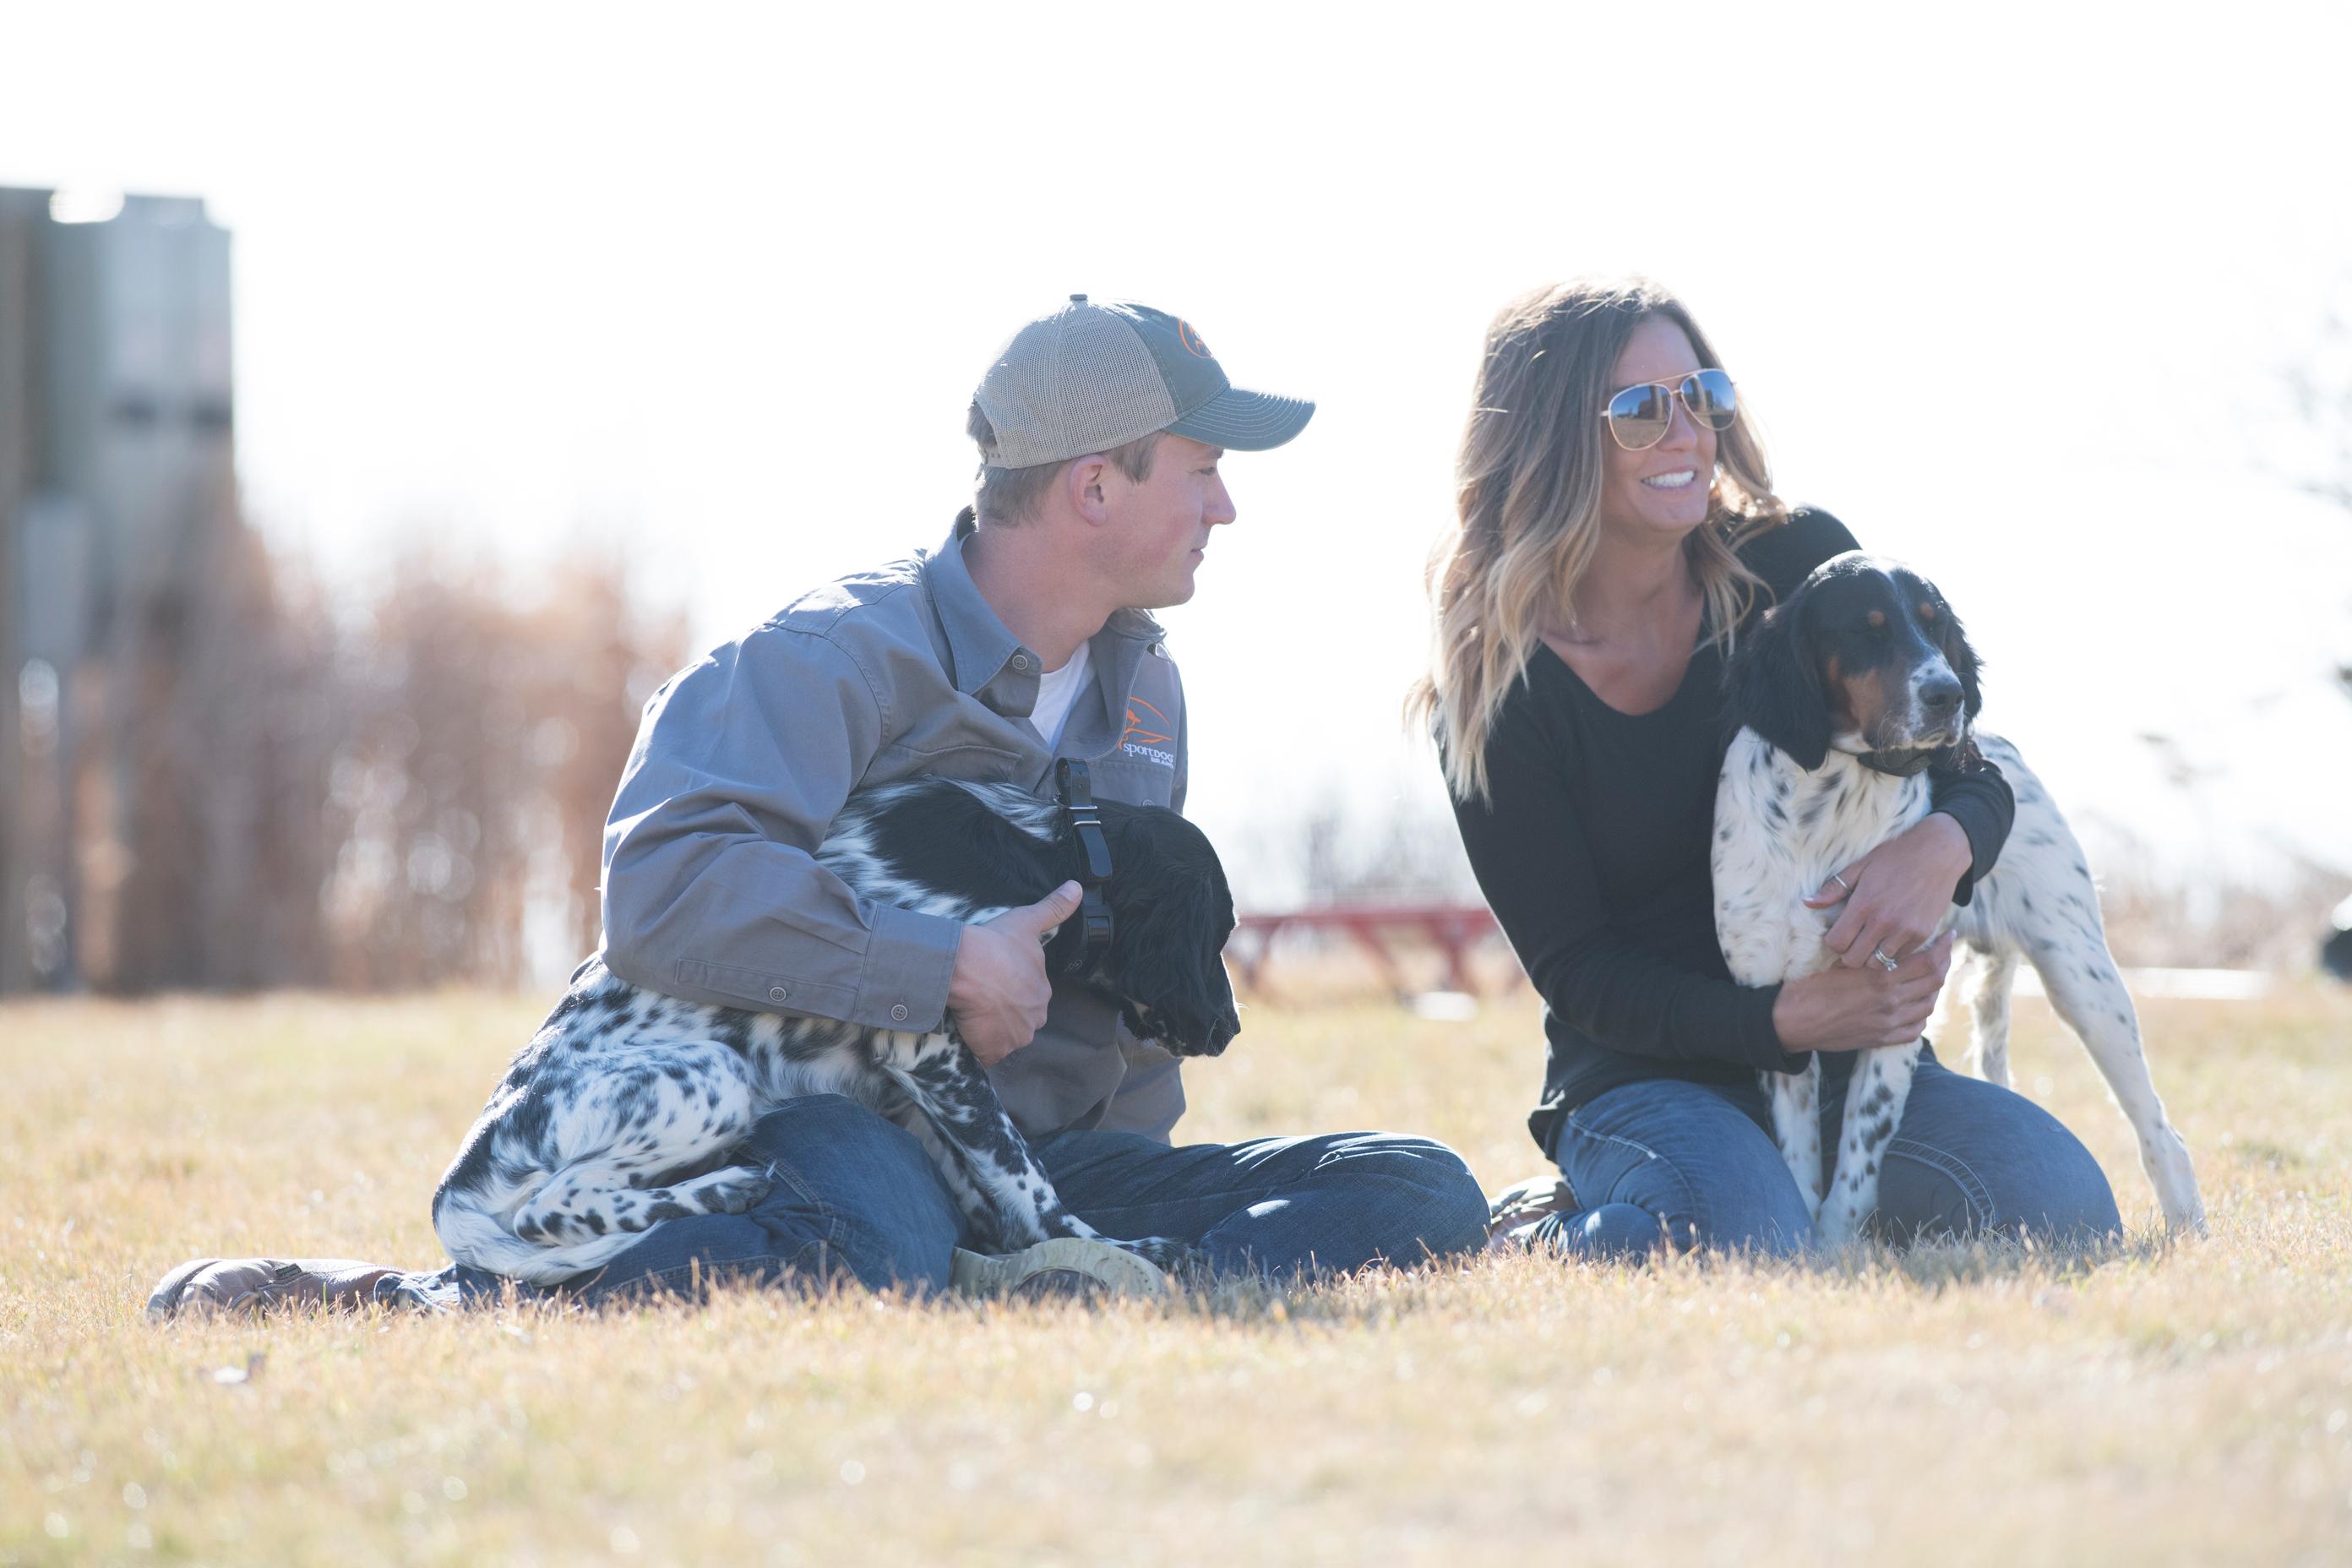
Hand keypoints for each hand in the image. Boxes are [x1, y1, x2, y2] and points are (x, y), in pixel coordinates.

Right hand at [946, 882, 1082, 1067]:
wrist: (966, 966)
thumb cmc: (997, 943)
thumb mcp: (1028, 921)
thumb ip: (1054, 908)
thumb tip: (1077, 888)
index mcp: (1042, 992)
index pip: (1030, 995)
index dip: (1011, 988)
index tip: (995, 979)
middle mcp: (1034, 1018)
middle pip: (1020, 1019)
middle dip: (1004, 1011)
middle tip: (982, 995)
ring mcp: (1014, 1037)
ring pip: (1004, 1036)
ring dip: (991, 1029)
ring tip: (972, 1010)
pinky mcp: (993, 1051)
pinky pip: (987, 1053)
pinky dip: (978, 1045)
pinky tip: (968, 1029)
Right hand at [1773, 930, 1955, 1052]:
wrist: (1792, 1022)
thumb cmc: (1810, 987)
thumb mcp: (1840, 964)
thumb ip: (1869, 958)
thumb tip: (1887, 942)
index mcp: (1879, 978)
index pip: (1927, 962)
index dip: (1943, 948)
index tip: (1948, 937)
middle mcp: (1890, 1001)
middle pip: (1934, 982)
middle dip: (1943, 964)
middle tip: (1944, 953)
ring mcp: (1888, 1023)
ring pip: (1928, 1005)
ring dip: (1933, 989)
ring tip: (1930, 977)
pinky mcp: (1882, 1039)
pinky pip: (1915, 1028)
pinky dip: (1921, 1015)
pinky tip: (1916, 1005)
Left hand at [1805, 812, 1970, 969]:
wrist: (1937, 853)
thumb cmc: (1894, 857)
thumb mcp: (1860, 867)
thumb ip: (1833, 888)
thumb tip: (1807, 903)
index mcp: (1863, 904)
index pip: (1836, 943)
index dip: (1832, 942)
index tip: (1838, 933)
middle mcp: (1884, 921)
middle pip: (1853, 959)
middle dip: (1848, 953)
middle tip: (1852, 941)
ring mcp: (1905, 930)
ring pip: (1877, 963)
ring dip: (1870, 956)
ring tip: (1870, 942)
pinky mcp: (1922, 934)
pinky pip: (1900, 957)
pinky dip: (1892, 953)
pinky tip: (1889, 938)